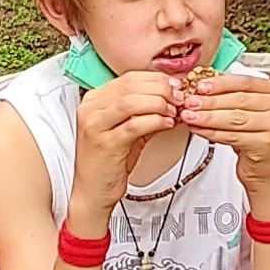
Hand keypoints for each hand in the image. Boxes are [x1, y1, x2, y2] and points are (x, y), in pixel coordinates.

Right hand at [67, 68, 180, 225]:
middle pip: (130, 86)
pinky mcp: (105, 143)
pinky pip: (135, 125)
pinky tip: (166, 123)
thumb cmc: (109, 161)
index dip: (155, 79)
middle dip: (160, 89)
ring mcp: (95, 126)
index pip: (128, 78)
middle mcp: (90, 109)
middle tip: (179, 97)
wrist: (93, 191)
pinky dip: (155, 121)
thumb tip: (172, 98)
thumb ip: (145, 112)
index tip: (174, 85)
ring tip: (174, 110)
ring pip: (132, 101)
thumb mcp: (126, 129)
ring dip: (159, 103)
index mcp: (93, 101)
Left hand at [169, 60, 269, 217]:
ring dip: (208, 117)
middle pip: (238, 100)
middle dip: (210, 101)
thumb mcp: (247, 111)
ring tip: (190, 116)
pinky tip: (199, 130)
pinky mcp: (266, 144)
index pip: (244, 82)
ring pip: (234, 118)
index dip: (220, 83)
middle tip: (190, 102)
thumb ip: (231, 95)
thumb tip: (202, 85)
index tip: (200, 86)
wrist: (267, 170)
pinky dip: (211, 132)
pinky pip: (232, 135)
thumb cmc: (255, 138)